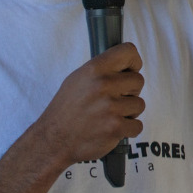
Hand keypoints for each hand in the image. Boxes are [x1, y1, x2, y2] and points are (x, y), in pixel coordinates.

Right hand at [31, 43, 143, 169]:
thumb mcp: (77, 80)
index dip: (133, 62)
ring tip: (108, 117)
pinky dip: (127, 130)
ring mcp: (110, 107)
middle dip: (129, 92)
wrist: (52, 141)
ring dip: (128, 113)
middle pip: (138, 80)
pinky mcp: (115, 127)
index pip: (128, 51)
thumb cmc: (66, 110)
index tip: (130, 71)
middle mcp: (103, 84)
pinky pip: (137, 125)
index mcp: (94, 69)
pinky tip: (110, 129)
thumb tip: (126, 64)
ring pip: (139, 104)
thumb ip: (102, 70)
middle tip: (111, 101)